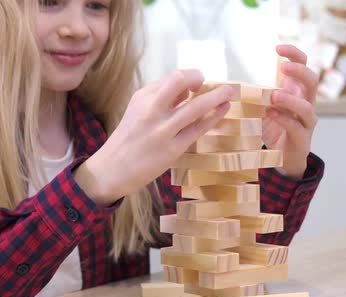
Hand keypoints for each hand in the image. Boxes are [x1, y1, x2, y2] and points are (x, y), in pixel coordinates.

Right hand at [75, 70, 232, 205]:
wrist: (112, 169)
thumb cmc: (129, 138)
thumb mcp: (138, 110)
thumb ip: (161, 99)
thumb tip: (188, 89)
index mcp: (143, 97)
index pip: (173, 78)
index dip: (191, 76)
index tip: (200, 80)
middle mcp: (151, 110)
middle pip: (180, 83)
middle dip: (203, 79)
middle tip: (221, 84)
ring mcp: (163, 130)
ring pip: (195, 108)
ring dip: (216, 98)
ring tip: (229, 93)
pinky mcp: (173, 149)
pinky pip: (198, 129)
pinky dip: (213, 117)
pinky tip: (222, 110)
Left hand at [264, 45, 318, 178]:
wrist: (287, 158)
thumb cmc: (276, 128)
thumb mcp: (265, 106)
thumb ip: (256, 93)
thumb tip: (228, 83)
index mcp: (298, 91)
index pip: (304, 65)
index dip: (294, 54)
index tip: (278, 47)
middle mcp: (307, 103)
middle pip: (312, 81)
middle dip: (299, 71)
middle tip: (283, 67)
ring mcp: (306, 121)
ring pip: (306, 106)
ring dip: (290, 99)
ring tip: (274, 95)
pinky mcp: (302, 138)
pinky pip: (295, 126)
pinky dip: (283, 119)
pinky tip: (270, 113)